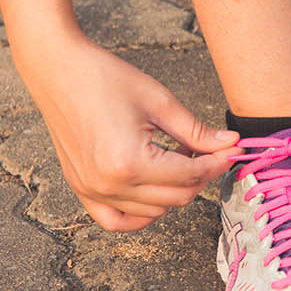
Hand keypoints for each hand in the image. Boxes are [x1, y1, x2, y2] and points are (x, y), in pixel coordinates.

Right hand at [15, 39, 240, 231]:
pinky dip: (141, 213)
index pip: (191, 176)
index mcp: (130, 162)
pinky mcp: (81, 189)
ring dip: (174, 190)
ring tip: (175, 157)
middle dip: (201, 176)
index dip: (218, 163)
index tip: (233, 150)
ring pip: (154, 211)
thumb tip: (230, 145)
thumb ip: (197, 132)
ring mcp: (92, 191)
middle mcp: (109, 184)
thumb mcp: (160, 102)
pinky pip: (117, 221)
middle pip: (177, 198)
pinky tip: (154, 190)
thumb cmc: (105, 78)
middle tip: (207, 150)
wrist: (57, 69)